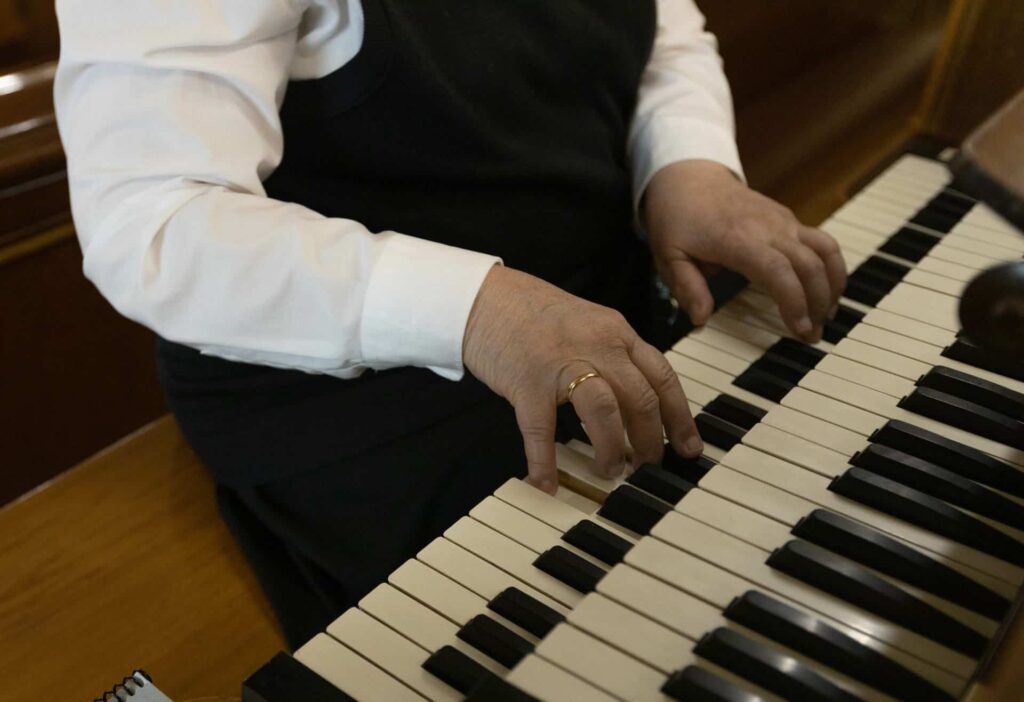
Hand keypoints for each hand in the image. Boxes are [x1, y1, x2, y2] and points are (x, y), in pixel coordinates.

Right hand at [463, 266, 702, 492]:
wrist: (485, 298)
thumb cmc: (533, 314)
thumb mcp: (589, 323)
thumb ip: (614, 355)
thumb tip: (638, 403)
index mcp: (616, 332)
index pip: (662, 376)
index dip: (680, 417)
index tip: (689, 447)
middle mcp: (596, 346)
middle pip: (641, 398)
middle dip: (651, 441)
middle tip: (648, 466)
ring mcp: (561, 364)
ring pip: (605, 411)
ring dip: (612, 449)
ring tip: (611, 471)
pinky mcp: (526, 382)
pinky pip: (541, 430)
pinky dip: (545, 461)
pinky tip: (546, 482)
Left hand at [643, 160, 846, 341]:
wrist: (689, 177)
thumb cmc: (677, 217)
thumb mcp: (668, 255)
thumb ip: (687, 287)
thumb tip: (701, 319)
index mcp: (738, 239)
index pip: (778, 271)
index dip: (794, 301)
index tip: (799, 329)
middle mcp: (768, 228)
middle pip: (810, 265)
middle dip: (818, 303)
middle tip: (812, 336)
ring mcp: (782, 222)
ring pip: (825, 251)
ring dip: (832, 285)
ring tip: (826, 316)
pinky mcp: (789, 220)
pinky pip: (821, 242)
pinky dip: (830, 268)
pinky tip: (824, 292)